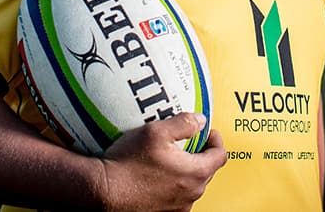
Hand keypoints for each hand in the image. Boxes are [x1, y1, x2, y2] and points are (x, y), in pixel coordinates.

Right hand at [97, 113, 226, 211]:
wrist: (104, 192)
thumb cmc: (129, 163)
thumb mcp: (156, 131)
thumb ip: (184, 123)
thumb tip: (200, 121)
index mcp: (195, 173)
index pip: (220, 155)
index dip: (216, 140)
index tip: (208, 132)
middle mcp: (191, 193)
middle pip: (207, 170)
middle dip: (202, 154)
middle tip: (189, 141)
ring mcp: (178, 207)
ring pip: (191, 185)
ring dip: (187, 170)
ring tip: (171, 158)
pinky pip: (176, 196)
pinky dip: (173, 184)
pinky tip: (157, 175)